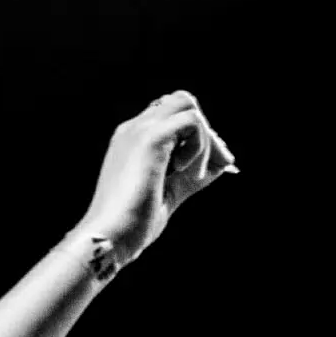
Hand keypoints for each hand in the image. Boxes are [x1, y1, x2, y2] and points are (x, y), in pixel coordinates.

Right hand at [78, 90, 237, 262]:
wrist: (111, 236)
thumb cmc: (136, 223)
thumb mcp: (172, 192)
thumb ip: (193, 173)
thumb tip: (225, 159)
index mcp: (134, 139)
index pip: (173, 114)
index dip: (196, 137)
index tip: (202, 169)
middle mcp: (134, 128)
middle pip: (182, 101)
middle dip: (205, 133)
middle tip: (204, 170)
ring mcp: (140, 129)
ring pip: (188, 104)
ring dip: (203, 140)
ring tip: (191, 175)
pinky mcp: (150, 139)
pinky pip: (192, 121)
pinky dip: (200, 147)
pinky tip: (185, 172)